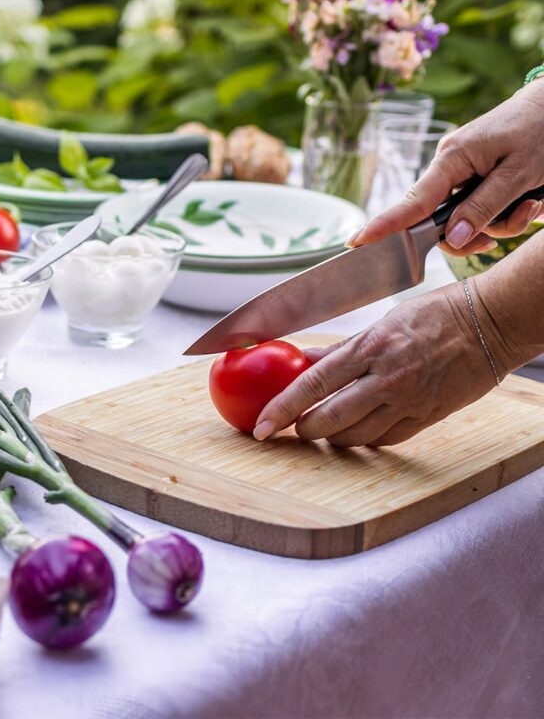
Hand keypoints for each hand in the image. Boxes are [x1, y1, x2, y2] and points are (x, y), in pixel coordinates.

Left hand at [253, 282, 507, 446]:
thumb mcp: (383, 322)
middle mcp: (387, 377)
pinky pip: (386, 440)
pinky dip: (365, 439)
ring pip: (356, 436)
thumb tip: (304, 357)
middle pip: (329, 418)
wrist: (492, 324)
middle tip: (294, 427)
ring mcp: (409, 401)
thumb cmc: (436, 314)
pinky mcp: (428, 417)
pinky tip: (357, 430)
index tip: (262, 426)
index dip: (283, 408)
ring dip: (332, 437)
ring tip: (324, 428)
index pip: (313, 384)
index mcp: (371, 347)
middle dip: (304, 429)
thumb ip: (342, 347)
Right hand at [348, 80, 543, 255]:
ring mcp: (458, 172)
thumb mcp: (518, 175)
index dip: (385, 225)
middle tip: (495, 241)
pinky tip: (524, 202)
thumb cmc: (540, 131)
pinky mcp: (470, 176)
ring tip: (528, 206)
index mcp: (452, 159)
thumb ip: (483, 208)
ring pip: (461, 219)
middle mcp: (448, 166)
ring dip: (495, 224)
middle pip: (437, 220)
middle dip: (468, 236)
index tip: (358, 240)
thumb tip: (451, 239)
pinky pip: (474, 208)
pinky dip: (499, 214)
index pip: (413, 202)